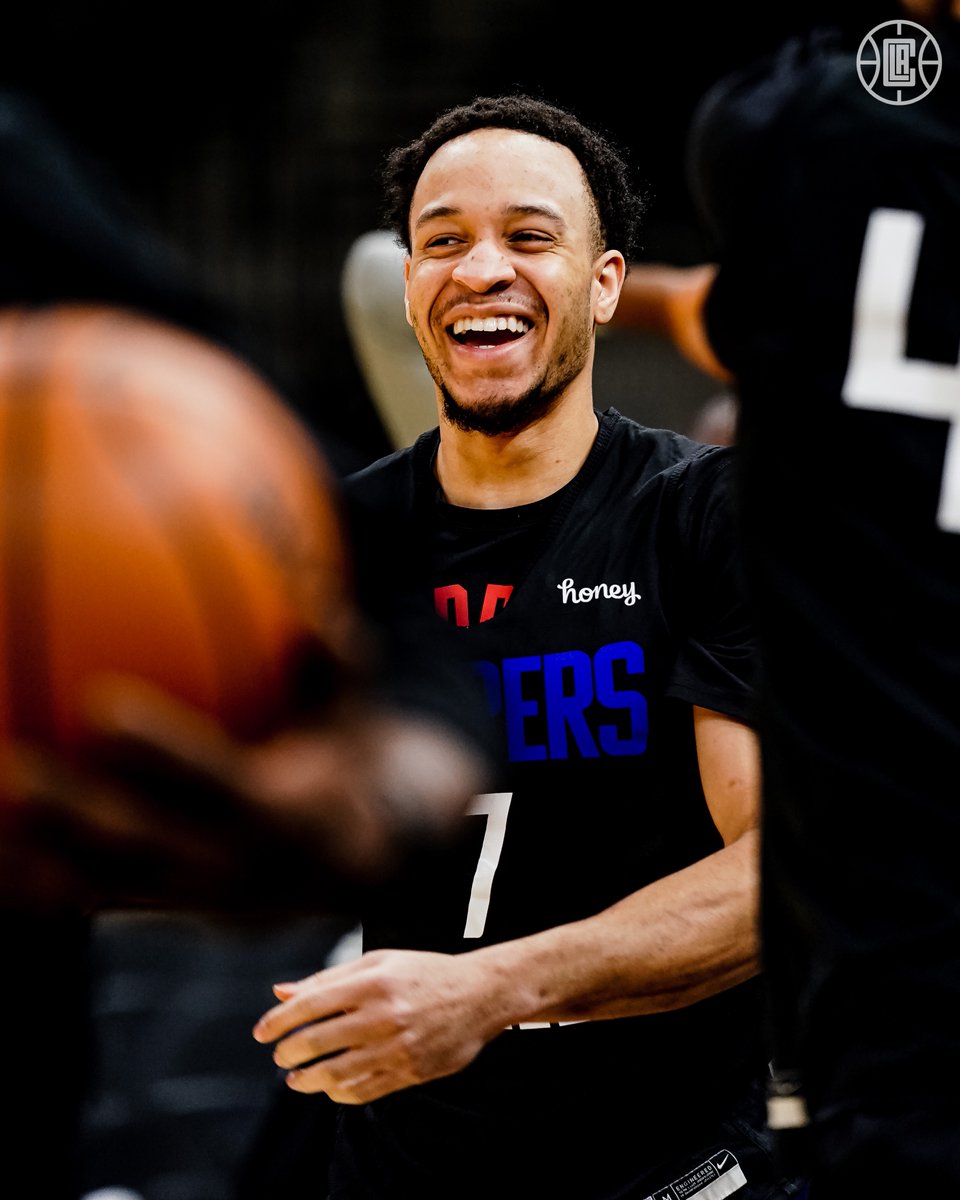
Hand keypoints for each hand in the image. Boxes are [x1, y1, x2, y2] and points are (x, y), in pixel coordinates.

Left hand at [0, 676, 486, 914]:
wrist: (358, 858)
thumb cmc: (343, 752)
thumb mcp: (356, 704)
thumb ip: (334, 656)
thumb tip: (310, 589)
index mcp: (287, 818)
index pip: (218, 785)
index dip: (163, 752)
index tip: (100, 706)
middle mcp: (238, 870)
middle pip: (144, 850)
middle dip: (72, 819)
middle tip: (10, 770)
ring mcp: (195, 902)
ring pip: (103, 887)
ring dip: (33, 858)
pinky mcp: (164, 915)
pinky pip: (92, 900)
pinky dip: (33, 879)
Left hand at [252, 947, 508, 1102]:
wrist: (480, 994)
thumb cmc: (424, 972)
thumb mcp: (379, 962)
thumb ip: (329, 978)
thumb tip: (281, 992)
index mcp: (372, 981)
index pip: (311, 1004)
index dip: (279, 1021)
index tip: (261, 1033)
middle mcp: (383, 1014)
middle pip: (319, 1040)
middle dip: (289, 1051)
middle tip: (279, 1055)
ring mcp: (398, 1046)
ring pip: (337, 1073)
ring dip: (307, 1079)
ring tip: (295, 1078)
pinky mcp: (411, 1071)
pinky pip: (364, 1090)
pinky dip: (339, 1093)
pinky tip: (328, 1087)